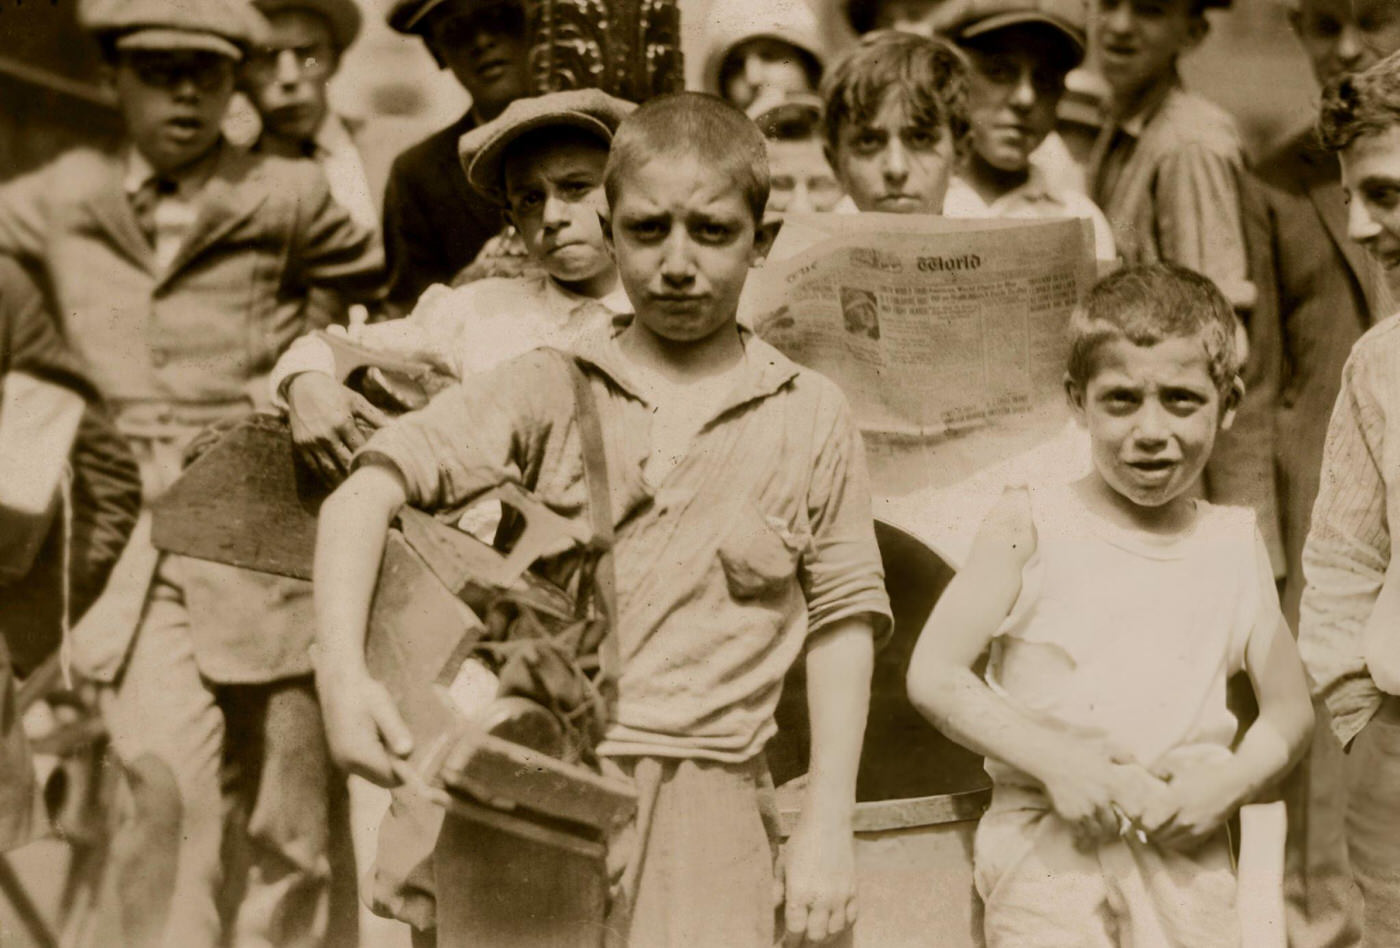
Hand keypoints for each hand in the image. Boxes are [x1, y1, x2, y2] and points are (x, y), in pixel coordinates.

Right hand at [286, 372, 390, 483]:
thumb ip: (375, 416)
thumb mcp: (356, 401)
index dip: (370, 458)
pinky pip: (314, 467)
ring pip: (329, 469)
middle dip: (357, 472)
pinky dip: (325, 477)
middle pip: (345, 462)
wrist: (303, 385)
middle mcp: (326, 435)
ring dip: (341, 480)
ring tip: (354, 488)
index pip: (360, 448)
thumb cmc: (334, 393)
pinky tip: (335, 484)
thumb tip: (395, 428)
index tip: (380, 467)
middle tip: (369, 482)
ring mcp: (312, 442)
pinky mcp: (301, 446)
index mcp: (342, 423)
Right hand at [314, 660, 413, 786]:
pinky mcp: (343, 758)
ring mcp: (343, 762)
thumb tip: (407, 752)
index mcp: (357, 753)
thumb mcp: (384, 707)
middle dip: (400, 768)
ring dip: (390, 764)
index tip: (421, 755)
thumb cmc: (363, 692)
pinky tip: (382, 738)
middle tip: (406, 741)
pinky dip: (380, 760)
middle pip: (385, 780)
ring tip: (392, 736)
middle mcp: (347, 763)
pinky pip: (368, 769)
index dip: (409, 771)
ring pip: (377, 776)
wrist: (338, 682)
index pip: (392, 777)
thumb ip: (395, 730)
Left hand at [780, 813, 857, 944]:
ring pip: (834, 932)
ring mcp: (841, 896)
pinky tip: (832, 927)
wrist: (828, 824)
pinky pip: (851, 919)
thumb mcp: (782, 866)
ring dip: (823, 939)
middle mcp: (822, 898)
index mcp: (800, 893)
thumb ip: (777, 891)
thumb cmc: (801, 843)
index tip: (784, 943)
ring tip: (814, 938)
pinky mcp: (854, 891)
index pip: (795, 930)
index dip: (789, 942)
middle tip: (798, 943)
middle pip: (816, 937)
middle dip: (805, 944)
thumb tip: (771, 912)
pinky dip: (841, 927)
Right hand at [1041, 754, 1167, 849]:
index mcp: (1112, 784)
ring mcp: (1085, 809)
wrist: (1051, 758)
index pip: (1133, 809)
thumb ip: (1125, 756)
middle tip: (1113, 827)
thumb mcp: (1105, 748)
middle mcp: (1101, 799)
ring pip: (1099, 832)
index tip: (1134, 820)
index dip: (1135, 817)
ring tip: (1098, 829)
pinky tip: (1082, 832)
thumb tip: (1140, 764)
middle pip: (1115, 825)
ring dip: (1100, 832)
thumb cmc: (1078, 752)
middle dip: (1114, 828)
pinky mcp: (1070, 815)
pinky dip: (1083, 835)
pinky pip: (1081, 832)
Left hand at [1137, 760, 1242, 852]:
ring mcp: (1195, 829)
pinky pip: (1184, 845)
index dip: (1139, 821)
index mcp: (1174, 802)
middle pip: (1157, 835)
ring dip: (1159, 838)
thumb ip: (1159, 770)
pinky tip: (1172, 833)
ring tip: (1155, 829)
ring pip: (1169, 843)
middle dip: (1147, 830)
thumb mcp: (1178, 766)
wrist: (1233, 784)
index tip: (1135, 815)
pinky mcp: (1205, 834)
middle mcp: (1184, 819)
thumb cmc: (1205, 772)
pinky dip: (1174, 842)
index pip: (1149, 823)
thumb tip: (1147, 774)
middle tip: (1141, 822)